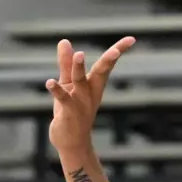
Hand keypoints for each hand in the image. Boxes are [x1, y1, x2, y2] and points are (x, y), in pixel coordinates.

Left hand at [45, 36, 134, 153]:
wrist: (71, 143)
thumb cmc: (72, 111)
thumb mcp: (68, 84)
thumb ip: (66, 63)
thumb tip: (64, 41)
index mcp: (94, 84)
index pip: (107, 64)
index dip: (118, 50)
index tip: (131, 39)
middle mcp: (90, 92)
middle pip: (101, 72)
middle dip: (108, 61)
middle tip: (116, 51)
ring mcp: (80, 102)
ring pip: (80, 82)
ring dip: (79, 68)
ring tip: (79, 55)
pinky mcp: (69, 112)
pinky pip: (63, 99)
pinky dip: (57, 90)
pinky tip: (49, 82)